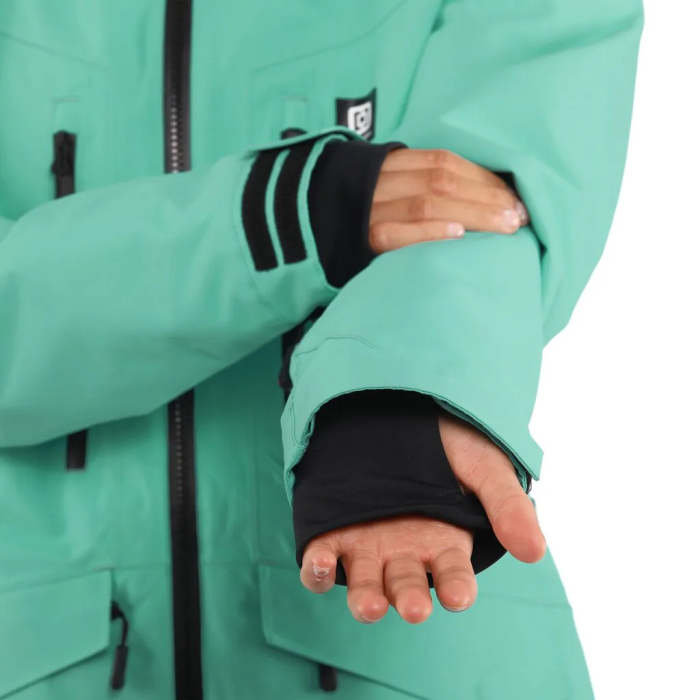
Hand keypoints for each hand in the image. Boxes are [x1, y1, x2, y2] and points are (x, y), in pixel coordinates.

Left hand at [300, 412, 545, 623]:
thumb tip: (535, 552)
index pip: (454, 574)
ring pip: (365, 582)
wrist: (395, 403)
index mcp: (445, 540)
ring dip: (366, 597)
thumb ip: (507, 506)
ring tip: (371, 606)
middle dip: (410, 597)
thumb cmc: (449, 437)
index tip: (458, 596)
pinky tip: (321, 564)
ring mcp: (367, 542)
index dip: (457, 587)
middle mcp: (405, 549)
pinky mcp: (332, 529)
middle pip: (407, 585)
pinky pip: (322, 558)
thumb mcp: (484, 464)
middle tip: (414, 607)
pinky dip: (318, 568)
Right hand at [369, 148, 528, 252]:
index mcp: (391, 164)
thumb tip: (476, 192)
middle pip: (443, 181)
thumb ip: (419, 181)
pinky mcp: (361, 239)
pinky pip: (396, 233)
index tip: (514, 196)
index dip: (483, 177)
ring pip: (427, 203)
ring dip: (471, 214)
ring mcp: (370, 209)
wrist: (302, 222)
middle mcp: (382, 181)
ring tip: (504, 228)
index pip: (445, 162)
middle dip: (486, 197)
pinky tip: (458, 237)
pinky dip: (428, 233)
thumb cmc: (356, 207)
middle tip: (520, 216)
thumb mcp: (385, 184)